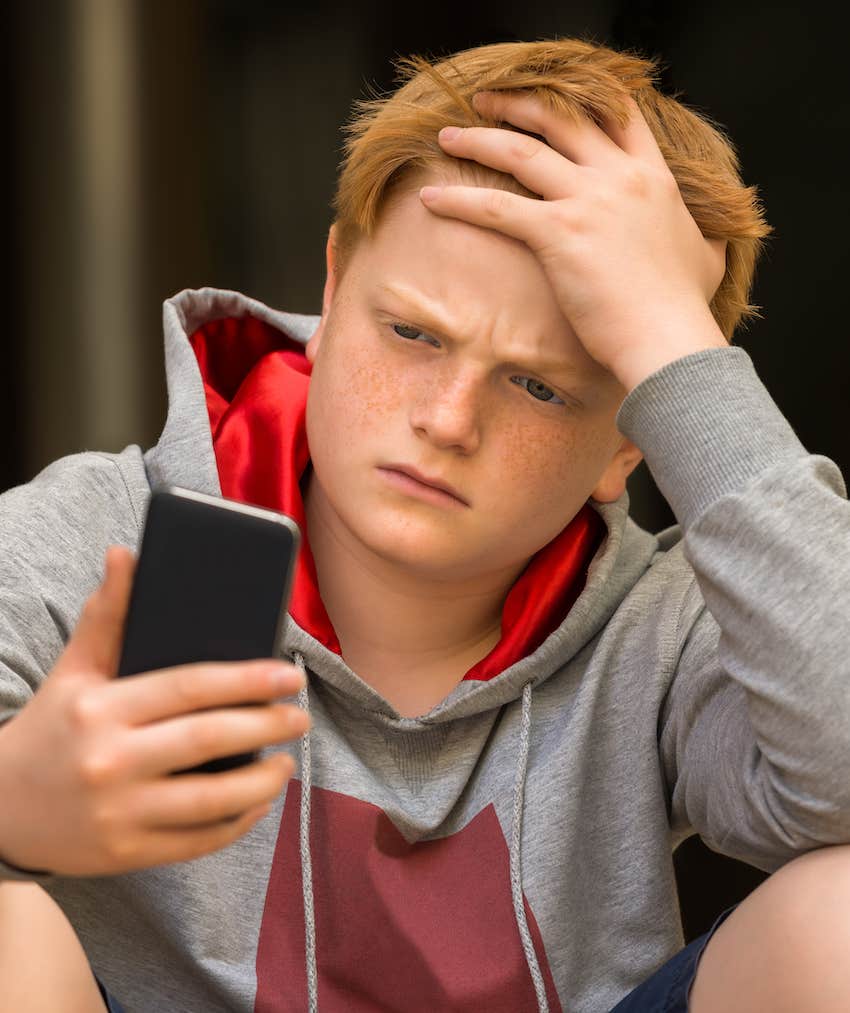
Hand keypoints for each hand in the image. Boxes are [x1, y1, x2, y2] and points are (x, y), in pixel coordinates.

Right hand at [0, 546, 309, 875]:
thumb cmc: (48, 728)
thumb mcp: (73, 670)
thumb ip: (107, 614)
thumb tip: (127, 554)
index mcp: (101, 708)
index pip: (191, 687)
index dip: (248, 680)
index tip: (289, 676)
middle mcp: (109, 761)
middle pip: (210, 739)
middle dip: (267, 726)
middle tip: (301, 716)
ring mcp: (118, 813)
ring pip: (211, 799)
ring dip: (262, 781)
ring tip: (287, 762)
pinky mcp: (125, 853)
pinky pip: (197, 841)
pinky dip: (236, 823)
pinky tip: (257, 802)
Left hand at [420, 90, 727, 385]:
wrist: (669, 340)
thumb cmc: (684, 310)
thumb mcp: (708, 259)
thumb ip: (705, 239)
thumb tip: (713, 242)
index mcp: (653, 178)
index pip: (618, 115)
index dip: (581, 99)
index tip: (549, 99)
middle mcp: (619, 178)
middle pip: (562, 120)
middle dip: (519, 105)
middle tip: (486, 102)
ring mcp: (588, 201)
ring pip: (523, 153)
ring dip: (480, 140)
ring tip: (448, 136)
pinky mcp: (559, 233)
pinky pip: (497, 207)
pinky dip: (459, 200)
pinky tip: (430, 198)